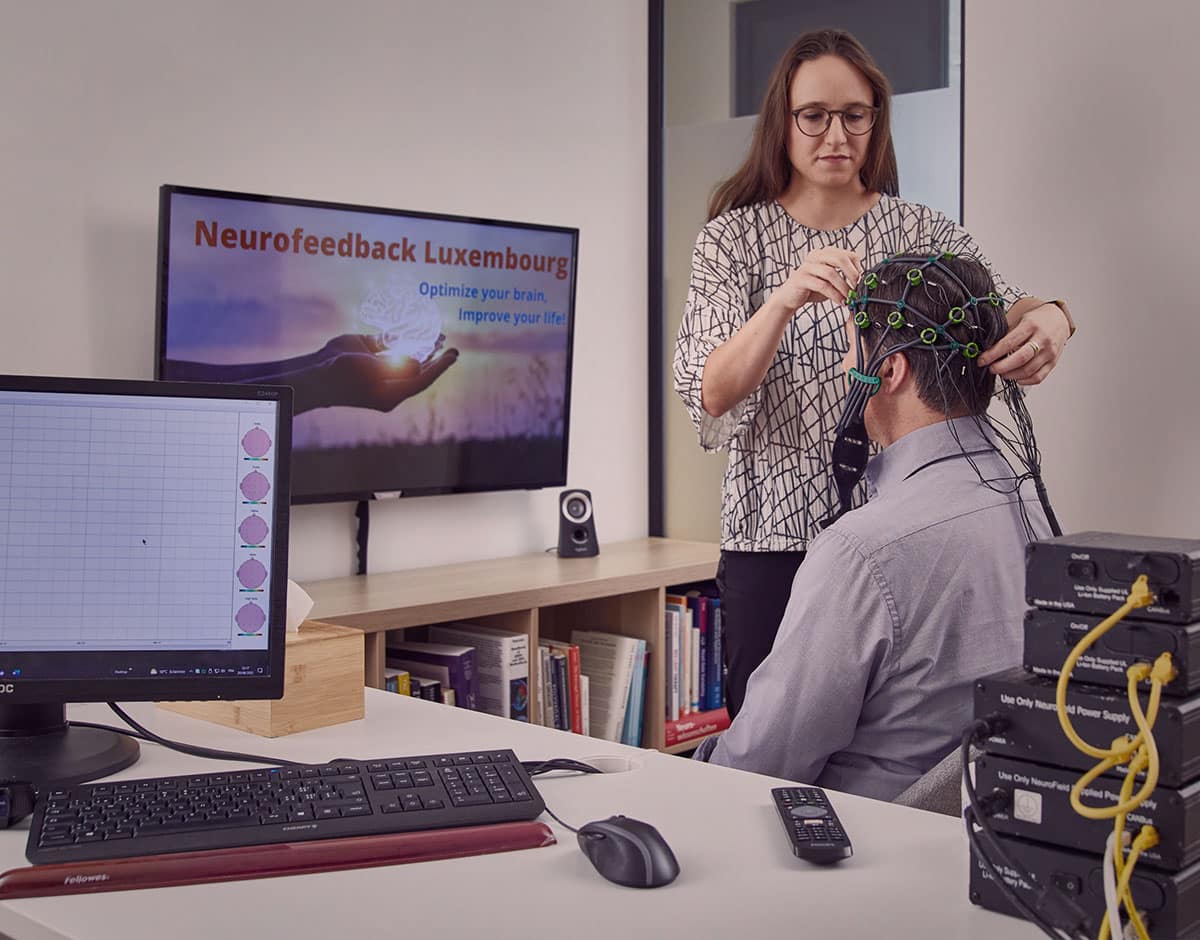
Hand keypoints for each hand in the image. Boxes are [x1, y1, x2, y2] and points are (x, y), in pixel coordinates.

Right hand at [317, 336, 458, 411]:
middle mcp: (389, 381)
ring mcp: (380, 367)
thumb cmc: (343, 375)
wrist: (316, 372)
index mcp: (392, 393)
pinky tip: (415, 328)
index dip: (440, 367)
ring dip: (422, 346)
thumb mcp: (371, 371)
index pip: (422, 379)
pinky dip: (402, 335)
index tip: (453, 355)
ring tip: (438, 337)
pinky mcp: (369, 353)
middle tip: (451, 347)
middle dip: (435, 357)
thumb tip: (418, 365)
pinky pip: (390, 343)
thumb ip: (395, 367)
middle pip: (418, 368)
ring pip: (406, 354)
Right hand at [770, 247, 863, 313]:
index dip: (857, 267)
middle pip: (839, 258)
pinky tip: (840, 301)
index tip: (861, 281)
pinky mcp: (801, 278)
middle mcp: (815, 256)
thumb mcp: (830, 280)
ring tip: (849, 298)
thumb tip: (861, 281)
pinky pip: (822, 285)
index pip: (846, 254)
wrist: (789, 297)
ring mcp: (807, 266)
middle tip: (858, 287)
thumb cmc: (810, 288)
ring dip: (843, 287)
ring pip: (831, 273)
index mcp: (823, 253)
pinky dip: (834, 294)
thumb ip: (843, 276)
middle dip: (852, 274)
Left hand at [975, 302, 1070, 385]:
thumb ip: (1007, 333)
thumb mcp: (1021, 319)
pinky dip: (1025, 381)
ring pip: (1028, 370)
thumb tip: (988, 349)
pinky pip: (1038, 377)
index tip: (982, 360)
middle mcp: (1042, 339)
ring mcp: (1049, 352)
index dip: (993, 354)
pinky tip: (1016, 378)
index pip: (1009, 343)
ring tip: (1001, 373)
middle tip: (991, 369)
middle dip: (1001, 367)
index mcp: (1031, 326)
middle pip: (1020, 358)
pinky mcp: (1053, 362)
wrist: (1059, 319)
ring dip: (1011, 375)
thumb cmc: (1037, 320)